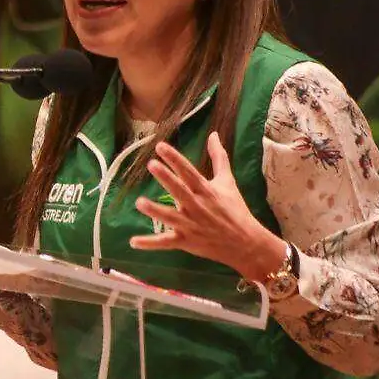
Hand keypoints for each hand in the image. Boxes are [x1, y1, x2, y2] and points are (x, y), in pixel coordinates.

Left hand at [131, 132, 286, 281]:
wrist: (245, 243)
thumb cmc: (235, 209)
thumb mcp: (228, 181)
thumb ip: (219, 157)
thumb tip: (213, 134)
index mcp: (205, 190)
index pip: (188, 171)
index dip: (174, 159)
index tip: (160, 146)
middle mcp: (197, 206)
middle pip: (179, 190)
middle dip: (166, 178)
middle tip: (151, 165)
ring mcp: (190, 225)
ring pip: (170, 217)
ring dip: (155, 211)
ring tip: (139, 203)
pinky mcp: (186, 241)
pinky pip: (166, 242)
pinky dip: (150, 243)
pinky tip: (133, 242)